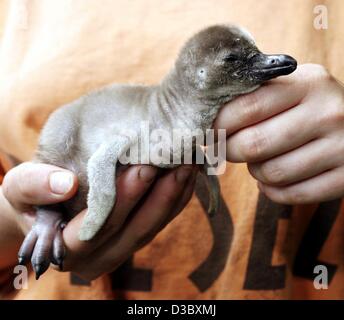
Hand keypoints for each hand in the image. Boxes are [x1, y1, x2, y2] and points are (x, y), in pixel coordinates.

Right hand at [2, 162, 196, 279]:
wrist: (49, 205)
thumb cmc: (34, 194)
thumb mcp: (20, 186)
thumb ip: (33, 186)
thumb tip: (65, 184)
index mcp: (69, 249)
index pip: (102, 225)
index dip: (126, 197)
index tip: (145, 167)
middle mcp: (100, 256)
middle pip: (137, 229)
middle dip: (160, 194)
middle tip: (178, 161)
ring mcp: (122, 249)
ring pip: (155, 226)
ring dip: (175, 195)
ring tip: (190, 163)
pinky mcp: (137, 237)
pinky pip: (162, 221)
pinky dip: (177, 197)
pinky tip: (188, 174)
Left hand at [215, 64, 343, 203]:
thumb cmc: (308, 107)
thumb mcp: (288, 89)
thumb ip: (253, 97)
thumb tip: (205, 118)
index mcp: (307, 83)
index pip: (246, 108)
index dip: (218, 125)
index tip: (208, 132)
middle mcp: (328, 113)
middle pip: (254, 144)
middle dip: (229, 150)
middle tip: (226, 148)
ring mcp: (341, 147)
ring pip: (271, 173)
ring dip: (255, 171)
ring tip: (260, 160)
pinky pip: (290, 194)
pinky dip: (272, 190)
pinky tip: (274, 179)